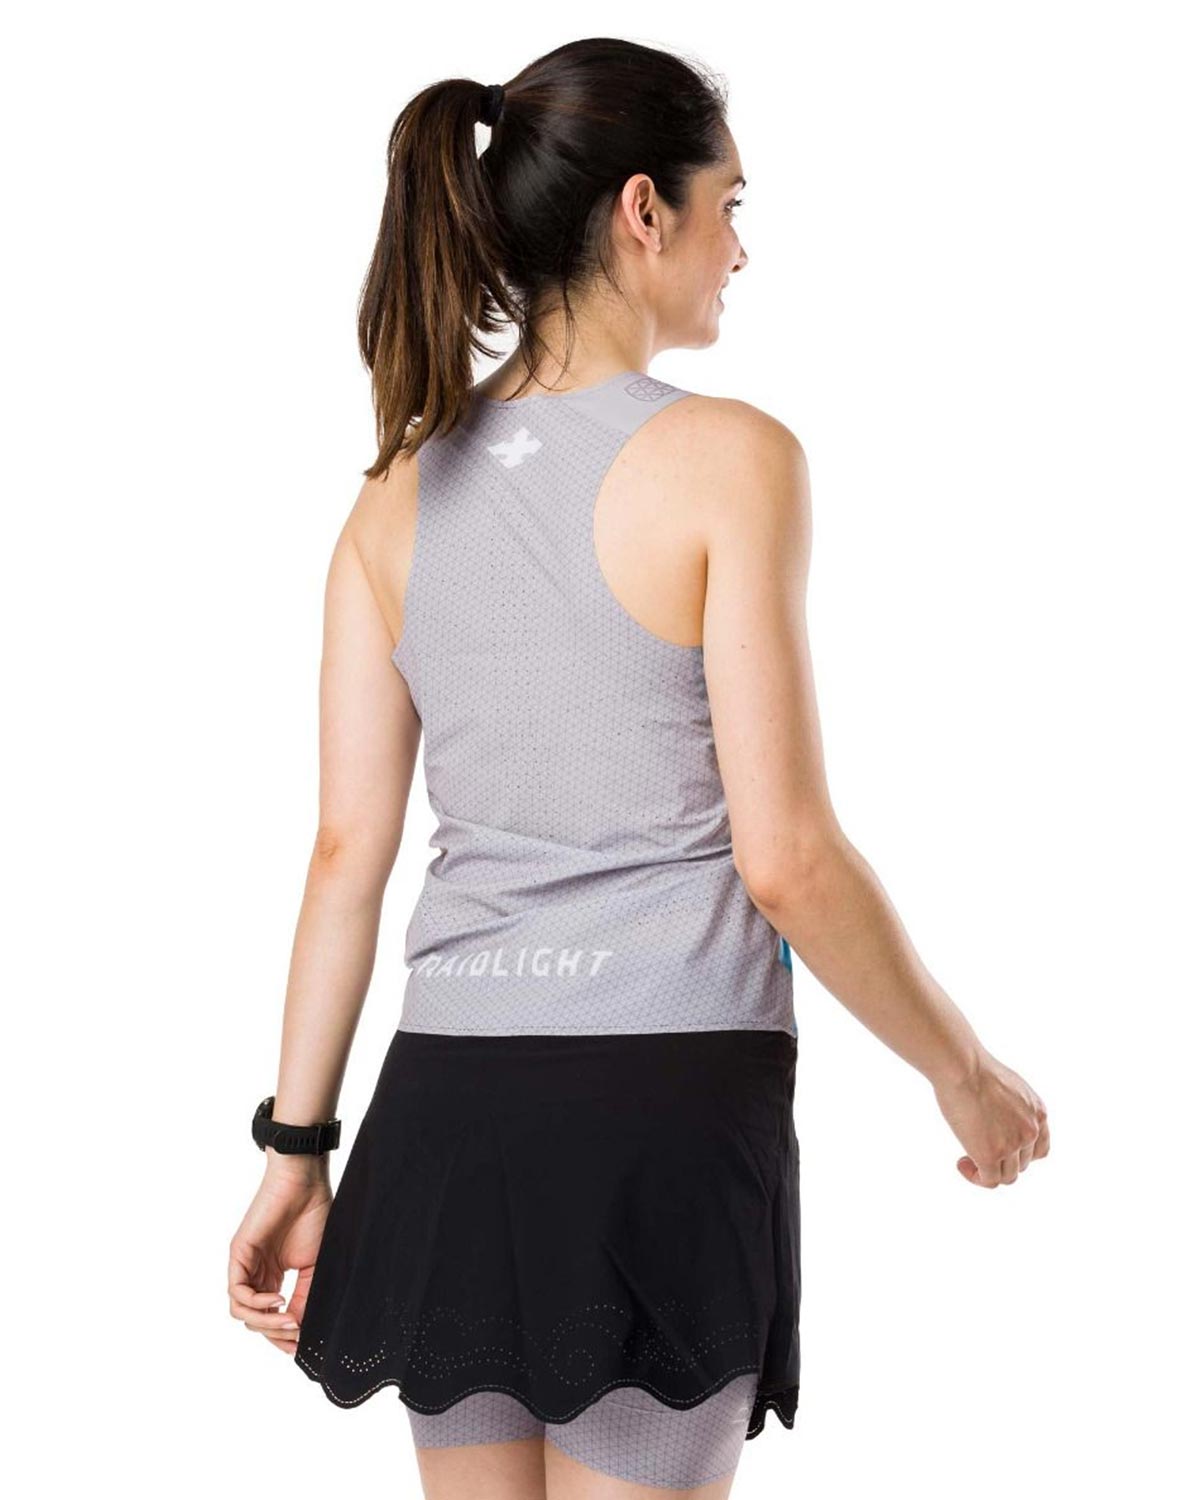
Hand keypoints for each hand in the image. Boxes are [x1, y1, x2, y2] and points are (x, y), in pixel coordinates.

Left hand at [228, 1165, 332, 1355]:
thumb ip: (306, 1297)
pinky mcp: (238, 1256)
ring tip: (291, 1319)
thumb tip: (301, 1329)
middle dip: (277, 1334)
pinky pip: (237, 1293)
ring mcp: (245, 1266)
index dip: (283, 1336)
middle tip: (298, 1335)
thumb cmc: (315, 1216)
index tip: (301, 1347)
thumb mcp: (315, 1266)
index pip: (270, 1318)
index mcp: (273, 1277)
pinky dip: (257, 1304)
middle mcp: (256, 1275)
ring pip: (242, 1312)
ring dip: (266, 1323)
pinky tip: (280, 1300)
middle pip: (255, 1320)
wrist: (305, 1184)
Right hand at [932, 1051, 1049, 1186]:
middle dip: (1000, 1160)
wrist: (963, 1067)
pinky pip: (989, 1180)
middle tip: (975, 1147)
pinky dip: (975, 1177)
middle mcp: (1031, 1131)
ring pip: (1007, 1176)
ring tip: (966, 1159)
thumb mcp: (1008, 1085)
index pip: (1039, 1149)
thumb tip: (997, 1121)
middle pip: (1021, 1164)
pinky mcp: (990, 1155)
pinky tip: (962, 1163)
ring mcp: (1012, 1145)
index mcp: (1038, 1113)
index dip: (1020, 1154)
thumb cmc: (975, 1068)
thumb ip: (1012, 1107)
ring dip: (987, 1171)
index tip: (999, 1147)